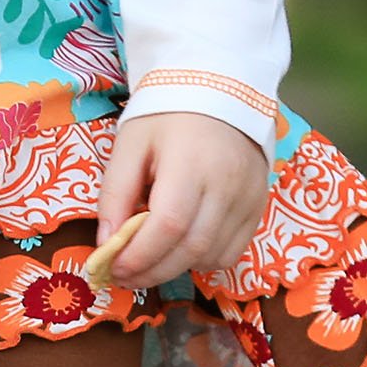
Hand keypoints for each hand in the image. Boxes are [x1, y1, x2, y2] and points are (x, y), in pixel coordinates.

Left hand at [92, 112, 271, 293]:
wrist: (219, 90)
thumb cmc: (167, 115)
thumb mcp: (130, 145)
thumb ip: (115, 194)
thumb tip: (106, 244)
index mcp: (190, 163)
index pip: (168, 225)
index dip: (139, 256)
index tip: (112, 268)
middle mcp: (227, 184)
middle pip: (191, 248)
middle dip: (153, 271)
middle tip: (123, 276)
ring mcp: (249, 197)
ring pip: (213, 255)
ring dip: (176, 268)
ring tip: (148, 262)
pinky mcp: (260, 205)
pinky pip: (233, 251)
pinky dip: (204, 260)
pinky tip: (181, 250)